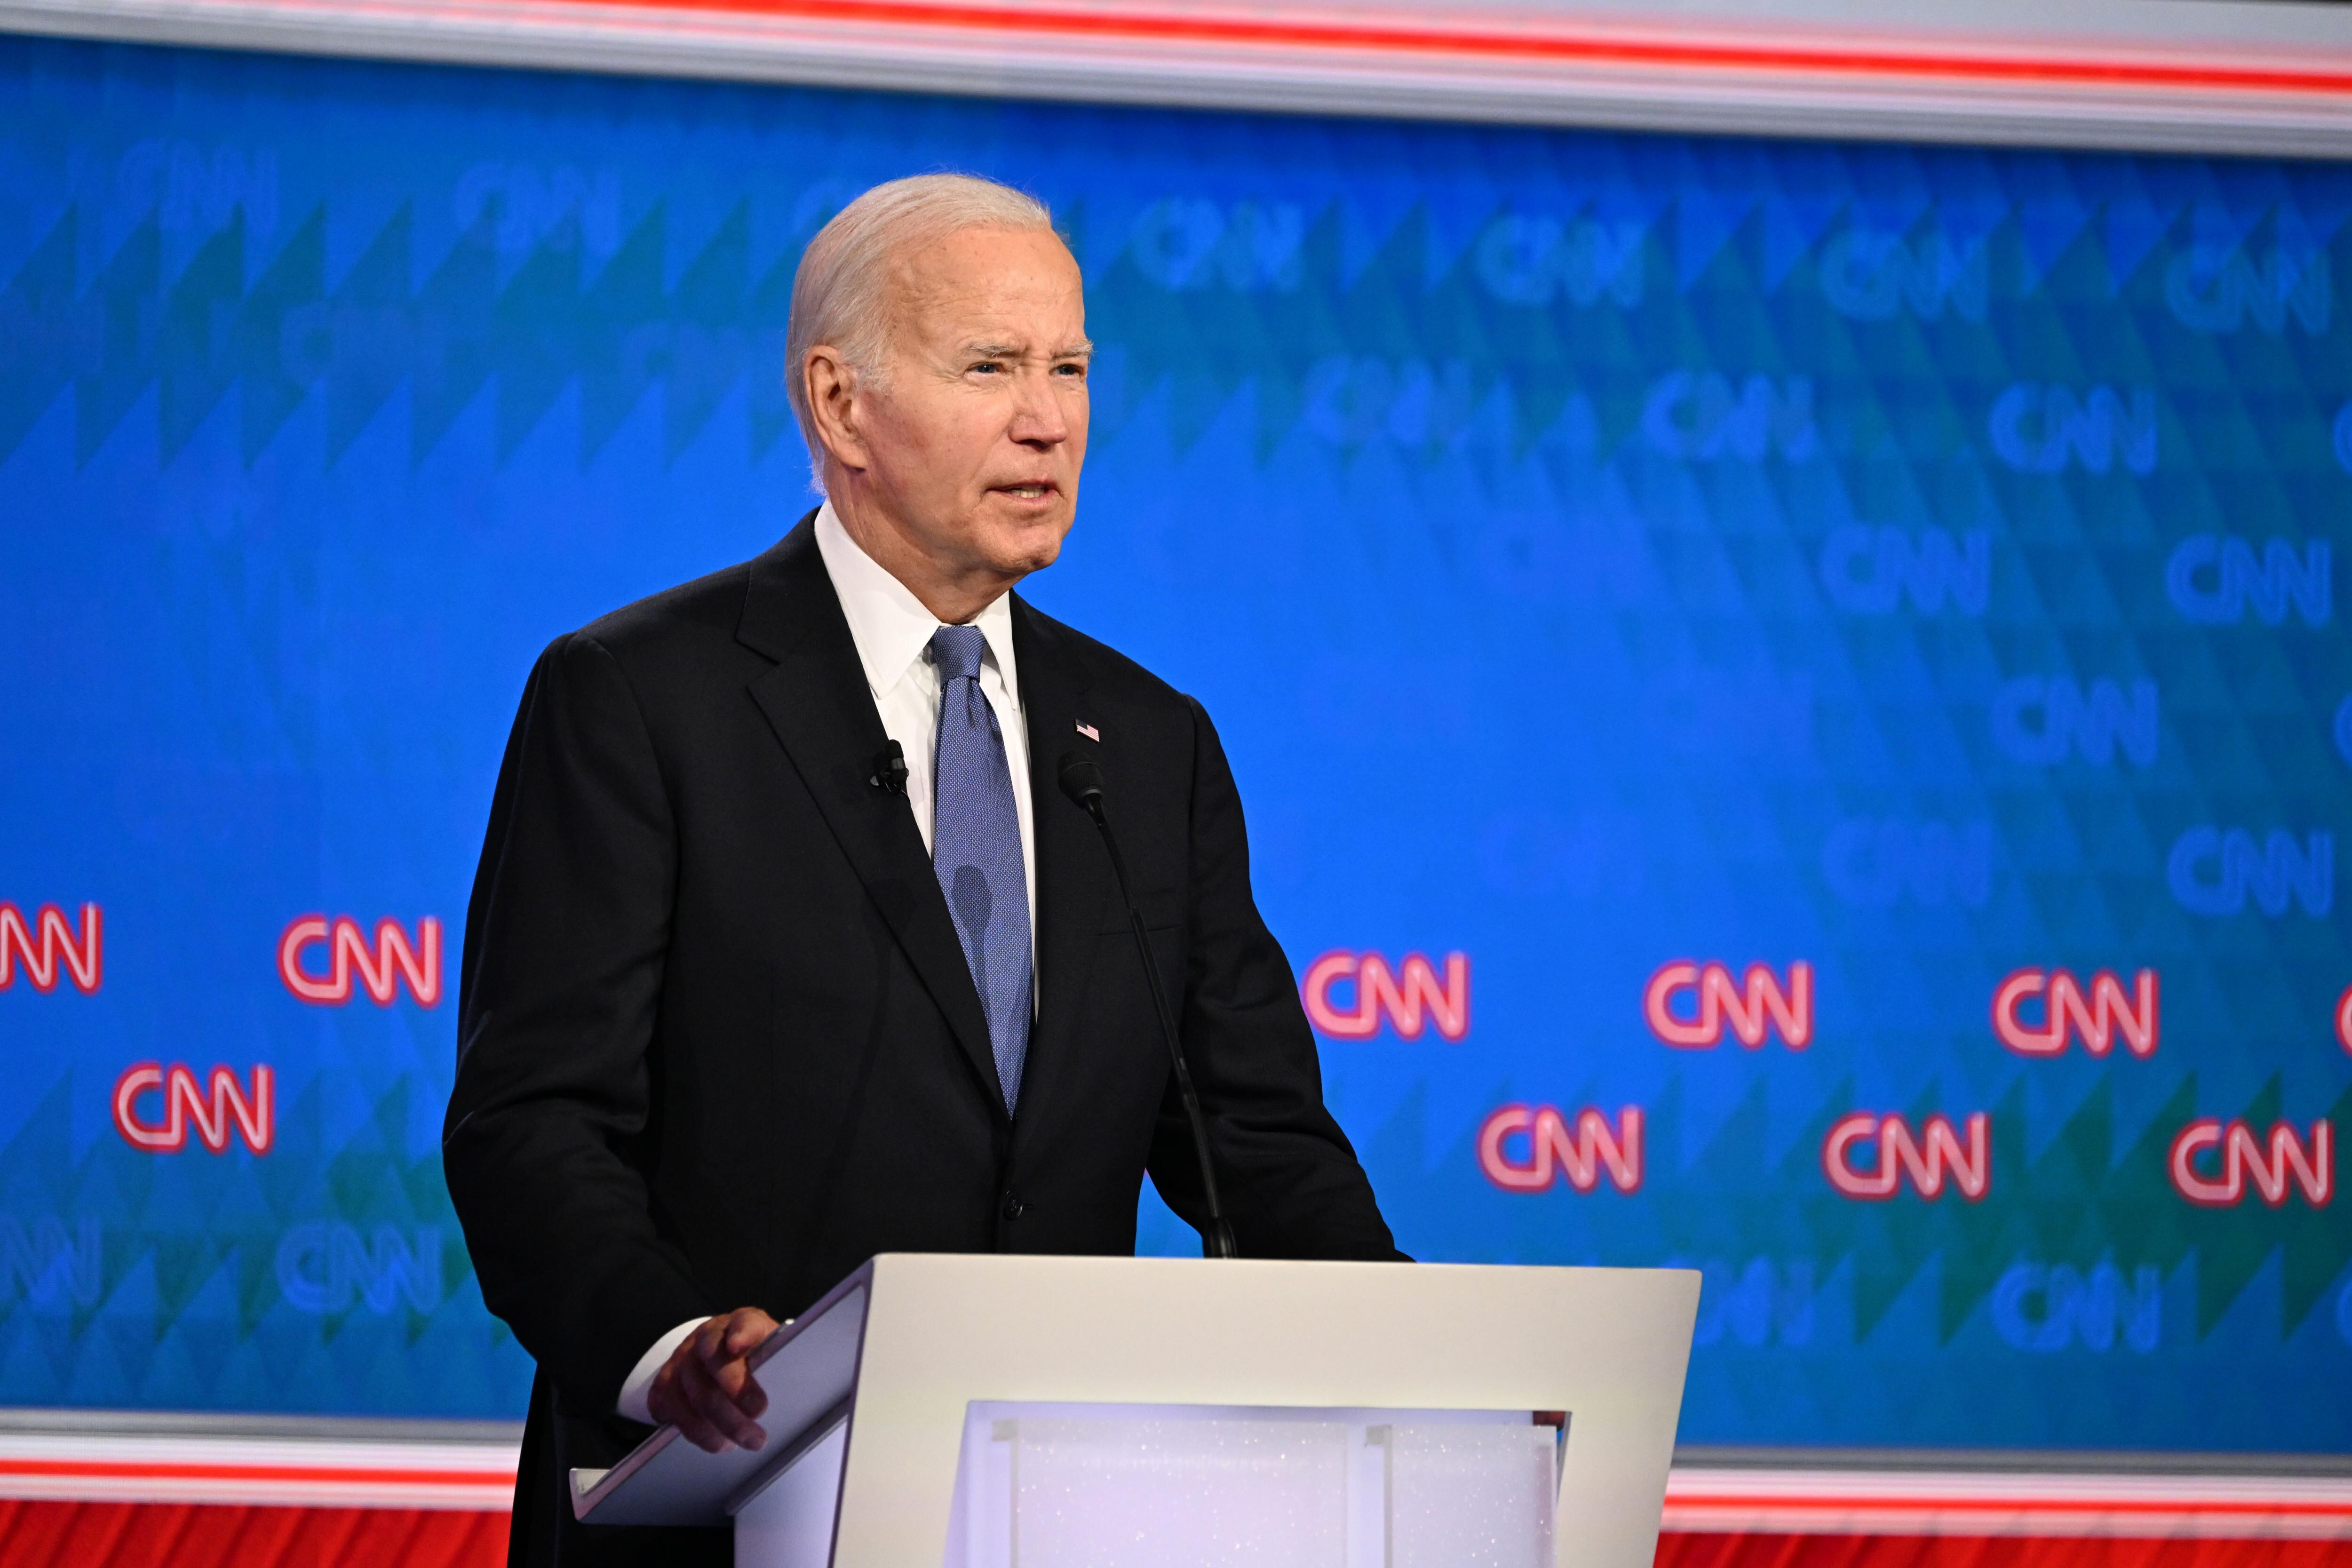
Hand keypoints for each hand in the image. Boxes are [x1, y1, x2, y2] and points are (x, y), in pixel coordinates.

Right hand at [645, 1306, 778, 1452]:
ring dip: (717, 1429)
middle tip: (756, 1435)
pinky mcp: (663, 1384)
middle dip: (735, 1405)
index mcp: (740, 1323)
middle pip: (715, 1368)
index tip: (739, 1346)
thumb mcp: (771, 1353)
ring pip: (693, 1397)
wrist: (716, 1357)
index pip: (743, 1322)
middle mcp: (706, 1337)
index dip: (741, 1333)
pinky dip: (695, 1432)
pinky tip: (716, 1441)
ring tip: (740, 1444)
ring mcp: (680, 1359)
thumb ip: (780, 1362)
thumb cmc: (754, 1360)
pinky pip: (671, 1411)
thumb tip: (801, 1386)